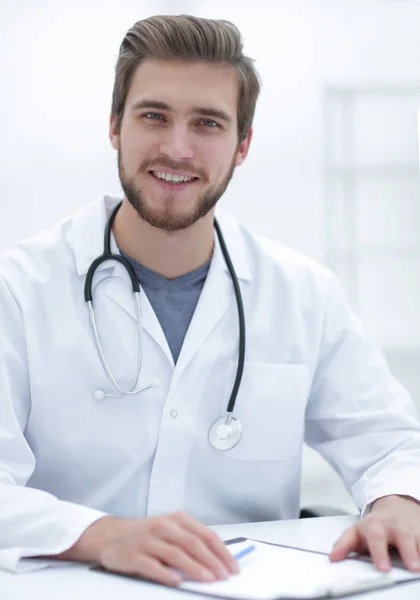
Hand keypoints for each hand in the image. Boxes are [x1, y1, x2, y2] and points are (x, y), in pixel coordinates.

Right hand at [58, 511, 238, 585]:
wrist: (110, 535)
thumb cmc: (146, 534)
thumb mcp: (170, 530)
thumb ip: (191, 541)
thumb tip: (218, 560)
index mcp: (176, 519)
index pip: (205, 534)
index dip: (222, 551)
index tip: (233, 566)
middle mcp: (163, 526)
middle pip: (193, 543)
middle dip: (213, 560)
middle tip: (225, 575)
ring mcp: (148, 540)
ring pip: (176, 554)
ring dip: (195, 567)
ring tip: (208, 579)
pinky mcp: (134, 555)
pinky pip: (153, 566)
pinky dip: (166, 574)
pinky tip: (177, 581)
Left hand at [329, 495, 419, 571]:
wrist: (395, 505)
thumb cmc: (376, 523)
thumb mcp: (357, 531)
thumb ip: (344, 544)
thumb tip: (334, 558)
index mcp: (376, 526)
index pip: (376, 538)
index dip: (379, 553)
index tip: (383, 568)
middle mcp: (395, 526)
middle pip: (403, 537)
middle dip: (408, 552)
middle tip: (412, 567)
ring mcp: (412, 528)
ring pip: (419, 538)